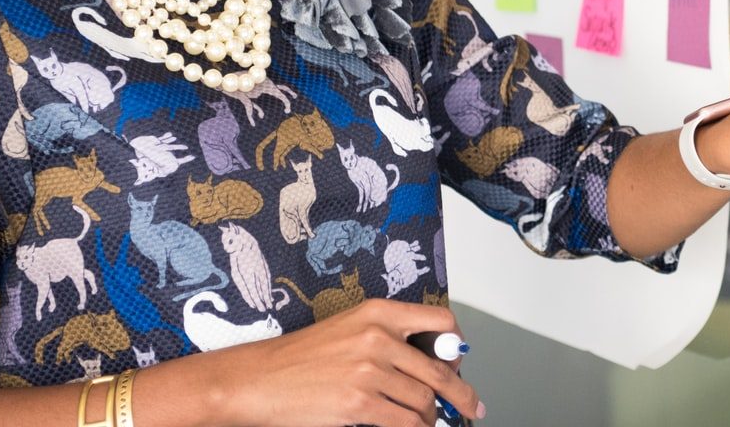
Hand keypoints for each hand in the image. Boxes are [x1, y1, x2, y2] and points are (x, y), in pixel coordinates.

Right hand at [220, 298, 483, 426]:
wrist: (258, 380)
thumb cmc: (298, 358)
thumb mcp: (348, 330)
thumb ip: (388, 339)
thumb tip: (430, 362)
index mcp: (378, 313)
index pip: (441, 322)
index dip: (457, 347)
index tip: (460, 364)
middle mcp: (378, 337)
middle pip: (439, 369)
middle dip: (461, 394)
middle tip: (472, 406)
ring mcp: (369, 371)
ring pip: (424, 401)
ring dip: (431, 418)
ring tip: (428, 423)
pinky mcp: (359, 403)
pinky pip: (405, 422)